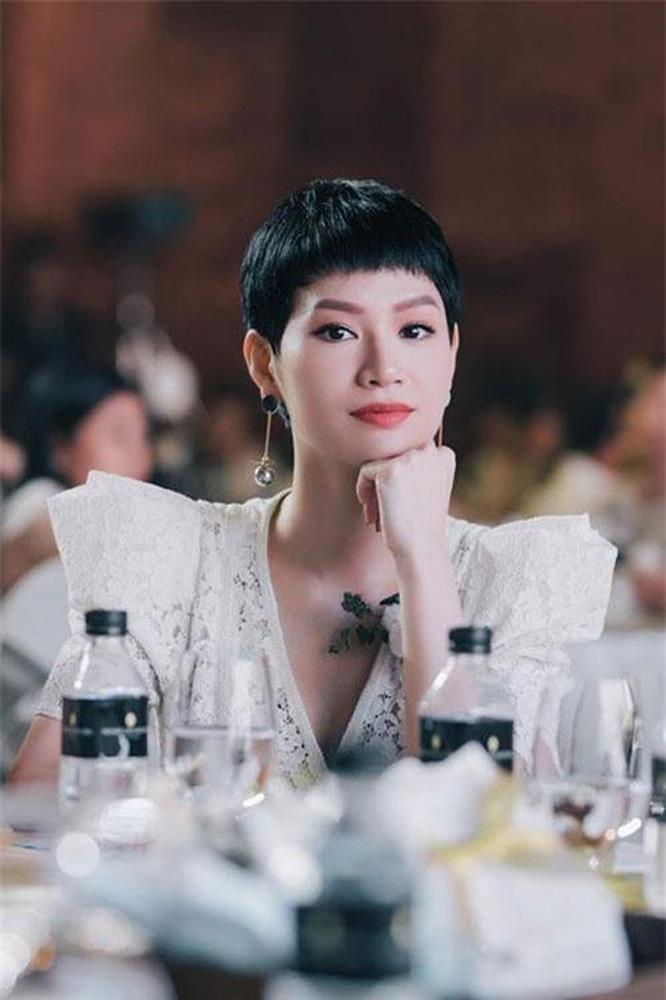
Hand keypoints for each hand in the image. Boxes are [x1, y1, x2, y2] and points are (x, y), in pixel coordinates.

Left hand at [355, 442, 455, 561]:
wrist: (421, 548)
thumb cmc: (421, 524)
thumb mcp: (429, 488)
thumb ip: (417, 467)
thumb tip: (388, 456)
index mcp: (444, 455)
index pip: (410, 451)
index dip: (399, 474)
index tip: (399, 499)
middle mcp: (430, 452)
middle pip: (393, 455)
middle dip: (384, 479)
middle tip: (383, 507)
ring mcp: (411, 458)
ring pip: (378, 463)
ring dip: (373, 487)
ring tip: (376, 512)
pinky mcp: (391, 470)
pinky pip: (365, 471)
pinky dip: (363, 489)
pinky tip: (370, 510)